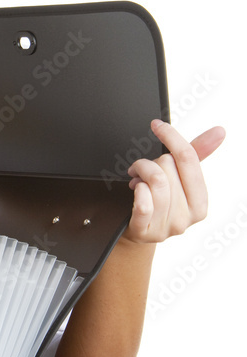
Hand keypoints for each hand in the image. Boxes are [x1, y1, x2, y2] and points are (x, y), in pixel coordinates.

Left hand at [122, 119, 225, 243]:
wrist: (137, 230)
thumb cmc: (159, 201)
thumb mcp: (178, 179)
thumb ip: (196, 154)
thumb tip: (219, 131)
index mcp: (200, 202)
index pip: (189, 159)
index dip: (171, 137)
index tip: (157, 125)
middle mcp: (187, 217)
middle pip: (168, 167)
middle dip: (150, 162)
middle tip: (143, 170)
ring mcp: (166, 226)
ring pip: (155, 181)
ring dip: (140, 172)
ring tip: (137, 178)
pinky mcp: (145, 231)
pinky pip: (143, 202)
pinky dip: (137, 189)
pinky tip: (135, 189)